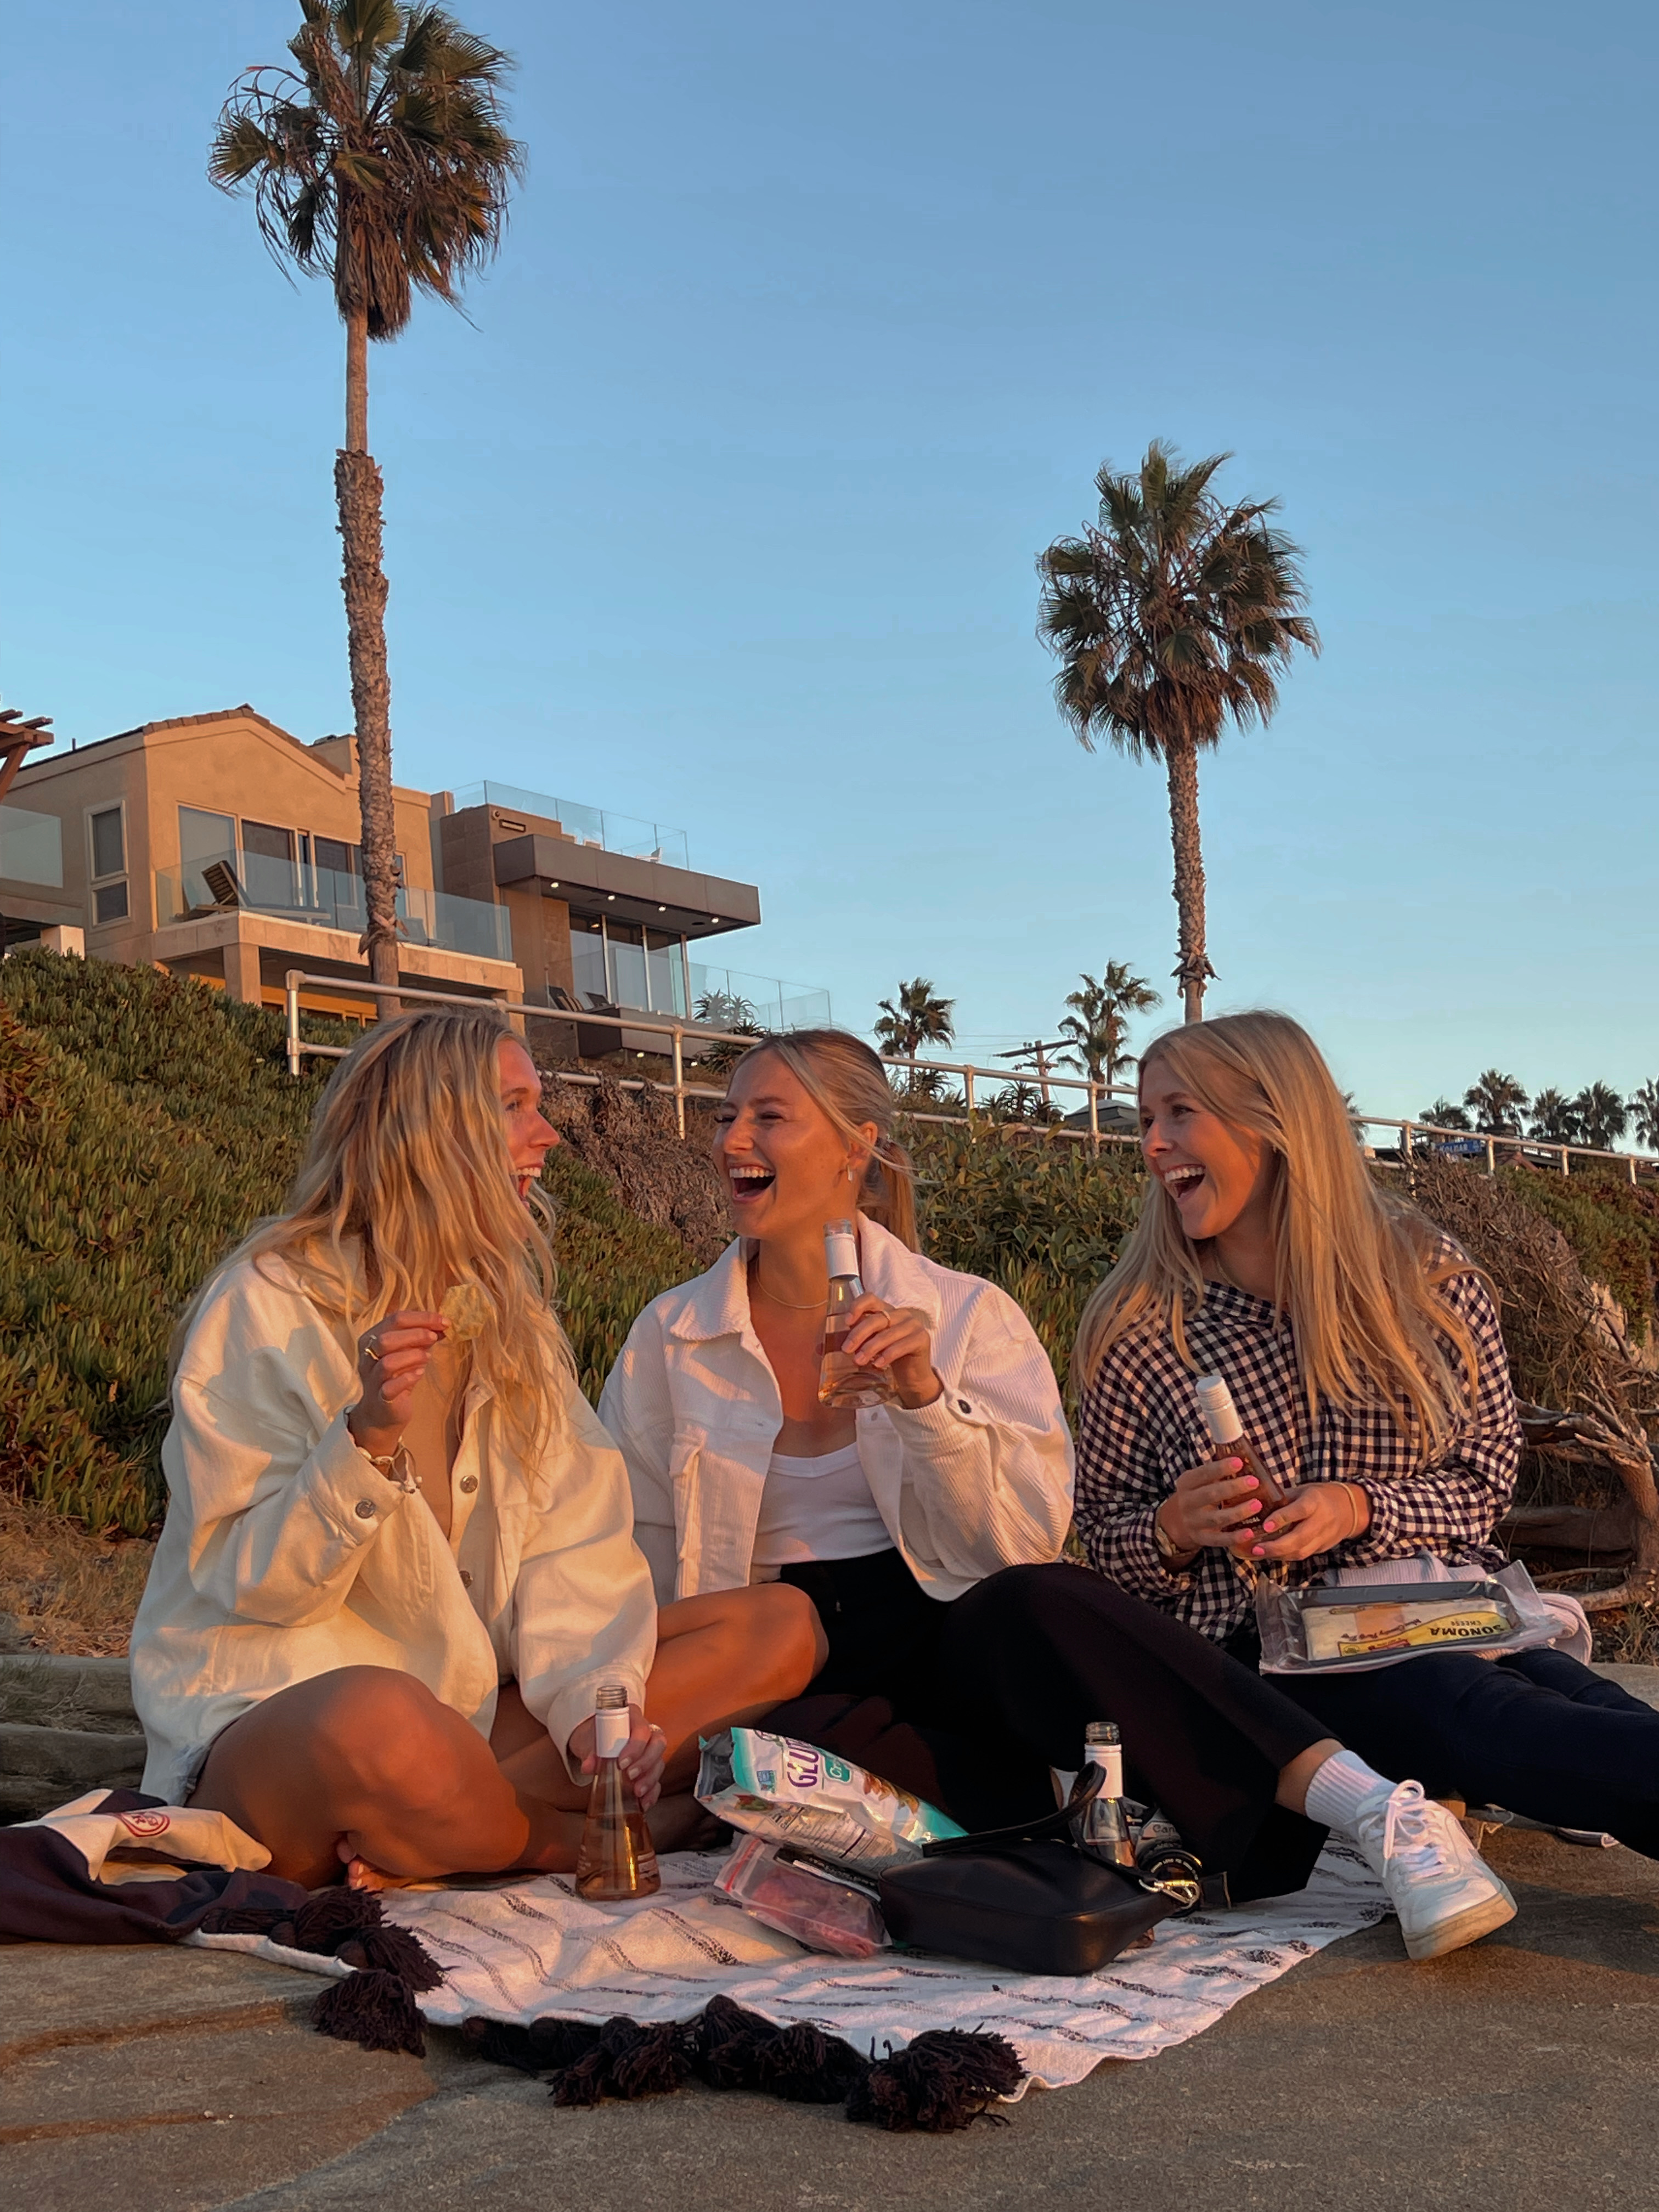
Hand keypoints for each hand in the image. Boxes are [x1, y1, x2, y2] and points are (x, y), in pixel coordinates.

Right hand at [346, 1310, 447, 1455]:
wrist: (382, 1413)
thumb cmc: (396, 1377)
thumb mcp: (409, 1352)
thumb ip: (422, 1338)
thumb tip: (443, 1324)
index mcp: (372, 1339)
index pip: (394, 1319)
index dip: (421, 1317)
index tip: (444, 1321)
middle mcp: (368, 1357)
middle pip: (386, 1338)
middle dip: (415, 1334)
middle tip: (435, 1336)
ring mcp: (372, 1379)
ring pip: (387, 1362)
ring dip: (411, 1356)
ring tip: (428, 1357)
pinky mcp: (380, 1398)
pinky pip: (389, 1387)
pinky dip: (407, 1378)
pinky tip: (419, 1373)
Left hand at [566, 1704, 663, 1809]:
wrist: (591, 1742)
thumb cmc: (592, 1736)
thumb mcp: (587, 1740)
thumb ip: (589, 1751)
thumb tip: (589, 1766)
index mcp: (631, 1718)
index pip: (641, 1729)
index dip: (636, 1746)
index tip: (622, 1762)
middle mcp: (645, 1732)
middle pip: (657, 1744)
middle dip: (646, 1762)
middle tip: (631, 1775)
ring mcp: (649, 1751)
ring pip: (660, 1762)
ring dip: (650, 1778)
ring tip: (638, 1792)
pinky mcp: (649, 1768)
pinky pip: (657, 1779)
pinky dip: (652, 1792)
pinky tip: (645, 1803)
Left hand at [840, 1296, 941, 1407]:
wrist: (911, 1378)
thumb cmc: (887, 1359)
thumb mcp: (867, 1348)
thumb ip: (848, 1344)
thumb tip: (819, 1348)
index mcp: (885, 1311)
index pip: (871, 1298)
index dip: (858, 1306)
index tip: (846, 1321)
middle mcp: (899, 1314)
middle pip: (876, 1318)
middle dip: (858, 1334)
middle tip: (846, 1349)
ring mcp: (913, 1325)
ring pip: (888, 1333)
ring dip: (871, 1347)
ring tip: (859, 1361)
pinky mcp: (922, 1339)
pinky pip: (903, 1345)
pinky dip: (888, 1355)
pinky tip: (879, 1364)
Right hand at [1159, 1457, 1265, 1555]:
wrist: (1178, 1522)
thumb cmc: (1199, 1494)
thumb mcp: (1199, 1481)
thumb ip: (1216, 1473)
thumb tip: (1245, 1456)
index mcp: (1187, 1483)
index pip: (1203, 1474)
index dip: (1221, 1468)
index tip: (1239, 1462)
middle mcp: (1187, 1503)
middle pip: (1211, 1495)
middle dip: (1233, 1488)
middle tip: (1254, 1482)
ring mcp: (1193, 1522)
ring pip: (1217, 1518)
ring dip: (1238, 1512)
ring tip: (1257, 1504)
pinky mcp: (1202, 1539)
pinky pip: (1219, 1540)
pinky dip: (1234, 1537)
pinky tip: (1250, 1533)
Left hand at [1247, 1482, 1369, 1563]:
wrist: (1349, 1509)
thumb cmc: (1319, 1497)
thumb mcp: (1302, 1490)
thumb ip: (1282, 1498)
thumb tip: (1253, 1500)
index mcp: (1315, 1501)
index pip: (1299, 1511)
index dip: (1282, 1519)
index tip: (1265, 1525)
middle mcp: (1321, 1520)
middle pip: (1300, 1538)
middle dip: (1277, 1546)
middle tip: (1257, 1548)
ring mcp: (1323, 1537)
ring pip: (1301, 1551)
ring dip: (1278, 1555)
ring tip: (1259, 1553)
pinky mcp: (1322, 1548)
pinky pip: (1303, 1555)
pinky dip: (1286, 1557)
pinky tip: (1271, 1555)